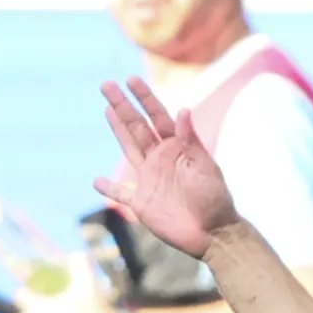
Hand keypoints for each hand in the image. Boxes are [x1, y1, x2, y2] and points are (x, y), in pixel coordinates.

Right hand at [96, 76, 241, 258]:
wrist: (214, 233)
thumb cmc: (215, 199)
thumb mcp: (205, 168)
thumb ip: (191, 142)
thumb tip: (183, 110)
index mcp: (177, 149)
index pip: (157, 118)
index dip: (144, 98)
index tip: (130, 79)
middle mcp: (161, 160)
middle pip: (137, 127)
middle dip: (123, 106)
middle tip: (107, 85)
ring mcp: (149, 180)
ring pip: (128, 148)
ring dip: (117, 130)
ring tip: (107, 109)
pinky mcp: (142, 203)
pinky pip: (121, 193)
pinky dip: (109, 188)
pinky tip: (97, 181)